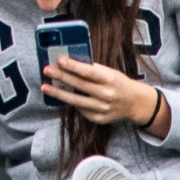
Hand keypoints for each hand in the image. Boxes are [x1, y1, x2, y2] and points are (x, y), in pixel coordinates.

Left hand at [41, 56, 158, 126]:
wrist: (134, 103)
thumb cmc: (117, 83)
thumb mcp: (109, 72)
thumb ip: (92, 69)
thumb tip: (69, 63)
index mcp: (110, 79)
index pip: (89, 72)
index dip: (74, 66)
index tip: (59, 60)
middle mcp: (107, 95)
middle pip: (80, 86)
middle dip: (61, 77)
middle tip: (47, 70)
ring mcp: (103, 109)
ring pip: (76, 101)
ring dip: (59, 93)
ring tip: (45, 87)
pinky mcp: (99, 119)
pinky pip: (81, 110)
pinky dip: (71, 103)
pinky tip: (62, 96)